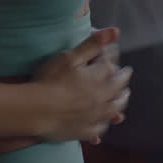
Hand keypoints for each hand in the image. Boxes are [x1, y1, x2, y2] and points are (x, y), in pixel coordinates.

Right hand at [32, 28, 131, 142]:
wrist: (36, 111)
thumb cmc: (50, 80)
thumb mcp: (70, 57)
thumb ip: (93, 44)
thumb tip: (115, 31)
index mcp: (99, 77)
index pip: (112, 66)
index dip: (114, 59)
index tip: (117, 58)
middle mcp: (102, 97)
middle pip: (118, 88)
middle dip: (123, 80)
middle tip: (126, 76)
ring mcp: (96, 116)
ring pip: (114, 109)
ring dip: (120, 102)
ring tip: (122, 99)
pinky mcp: (86, 131)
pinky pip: (101, 128)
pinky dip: (105, 123)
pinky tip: (105, 122)